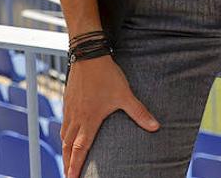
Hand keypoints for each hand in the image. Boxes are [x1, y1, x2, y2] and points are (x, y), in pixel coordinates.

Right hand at [61, 54, 159, 177]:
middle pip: (68, 146)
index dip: (75, 166)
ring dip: (65, 150)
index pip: (80, 149)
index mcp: (89, 119)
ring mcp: (70, 108)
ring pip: (64, 135)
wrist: (88, 54)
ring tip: (67, 160)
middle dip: (68, 163)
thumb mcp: (125, 94)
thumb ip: (139, 112)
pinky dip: (65, 134)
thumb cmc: (106, 75)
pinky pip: (64, 122)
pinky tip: (68, 135)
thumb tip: (155, 126)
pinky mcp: (68, 100)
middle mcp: (76, 117)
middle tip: (67, 176)